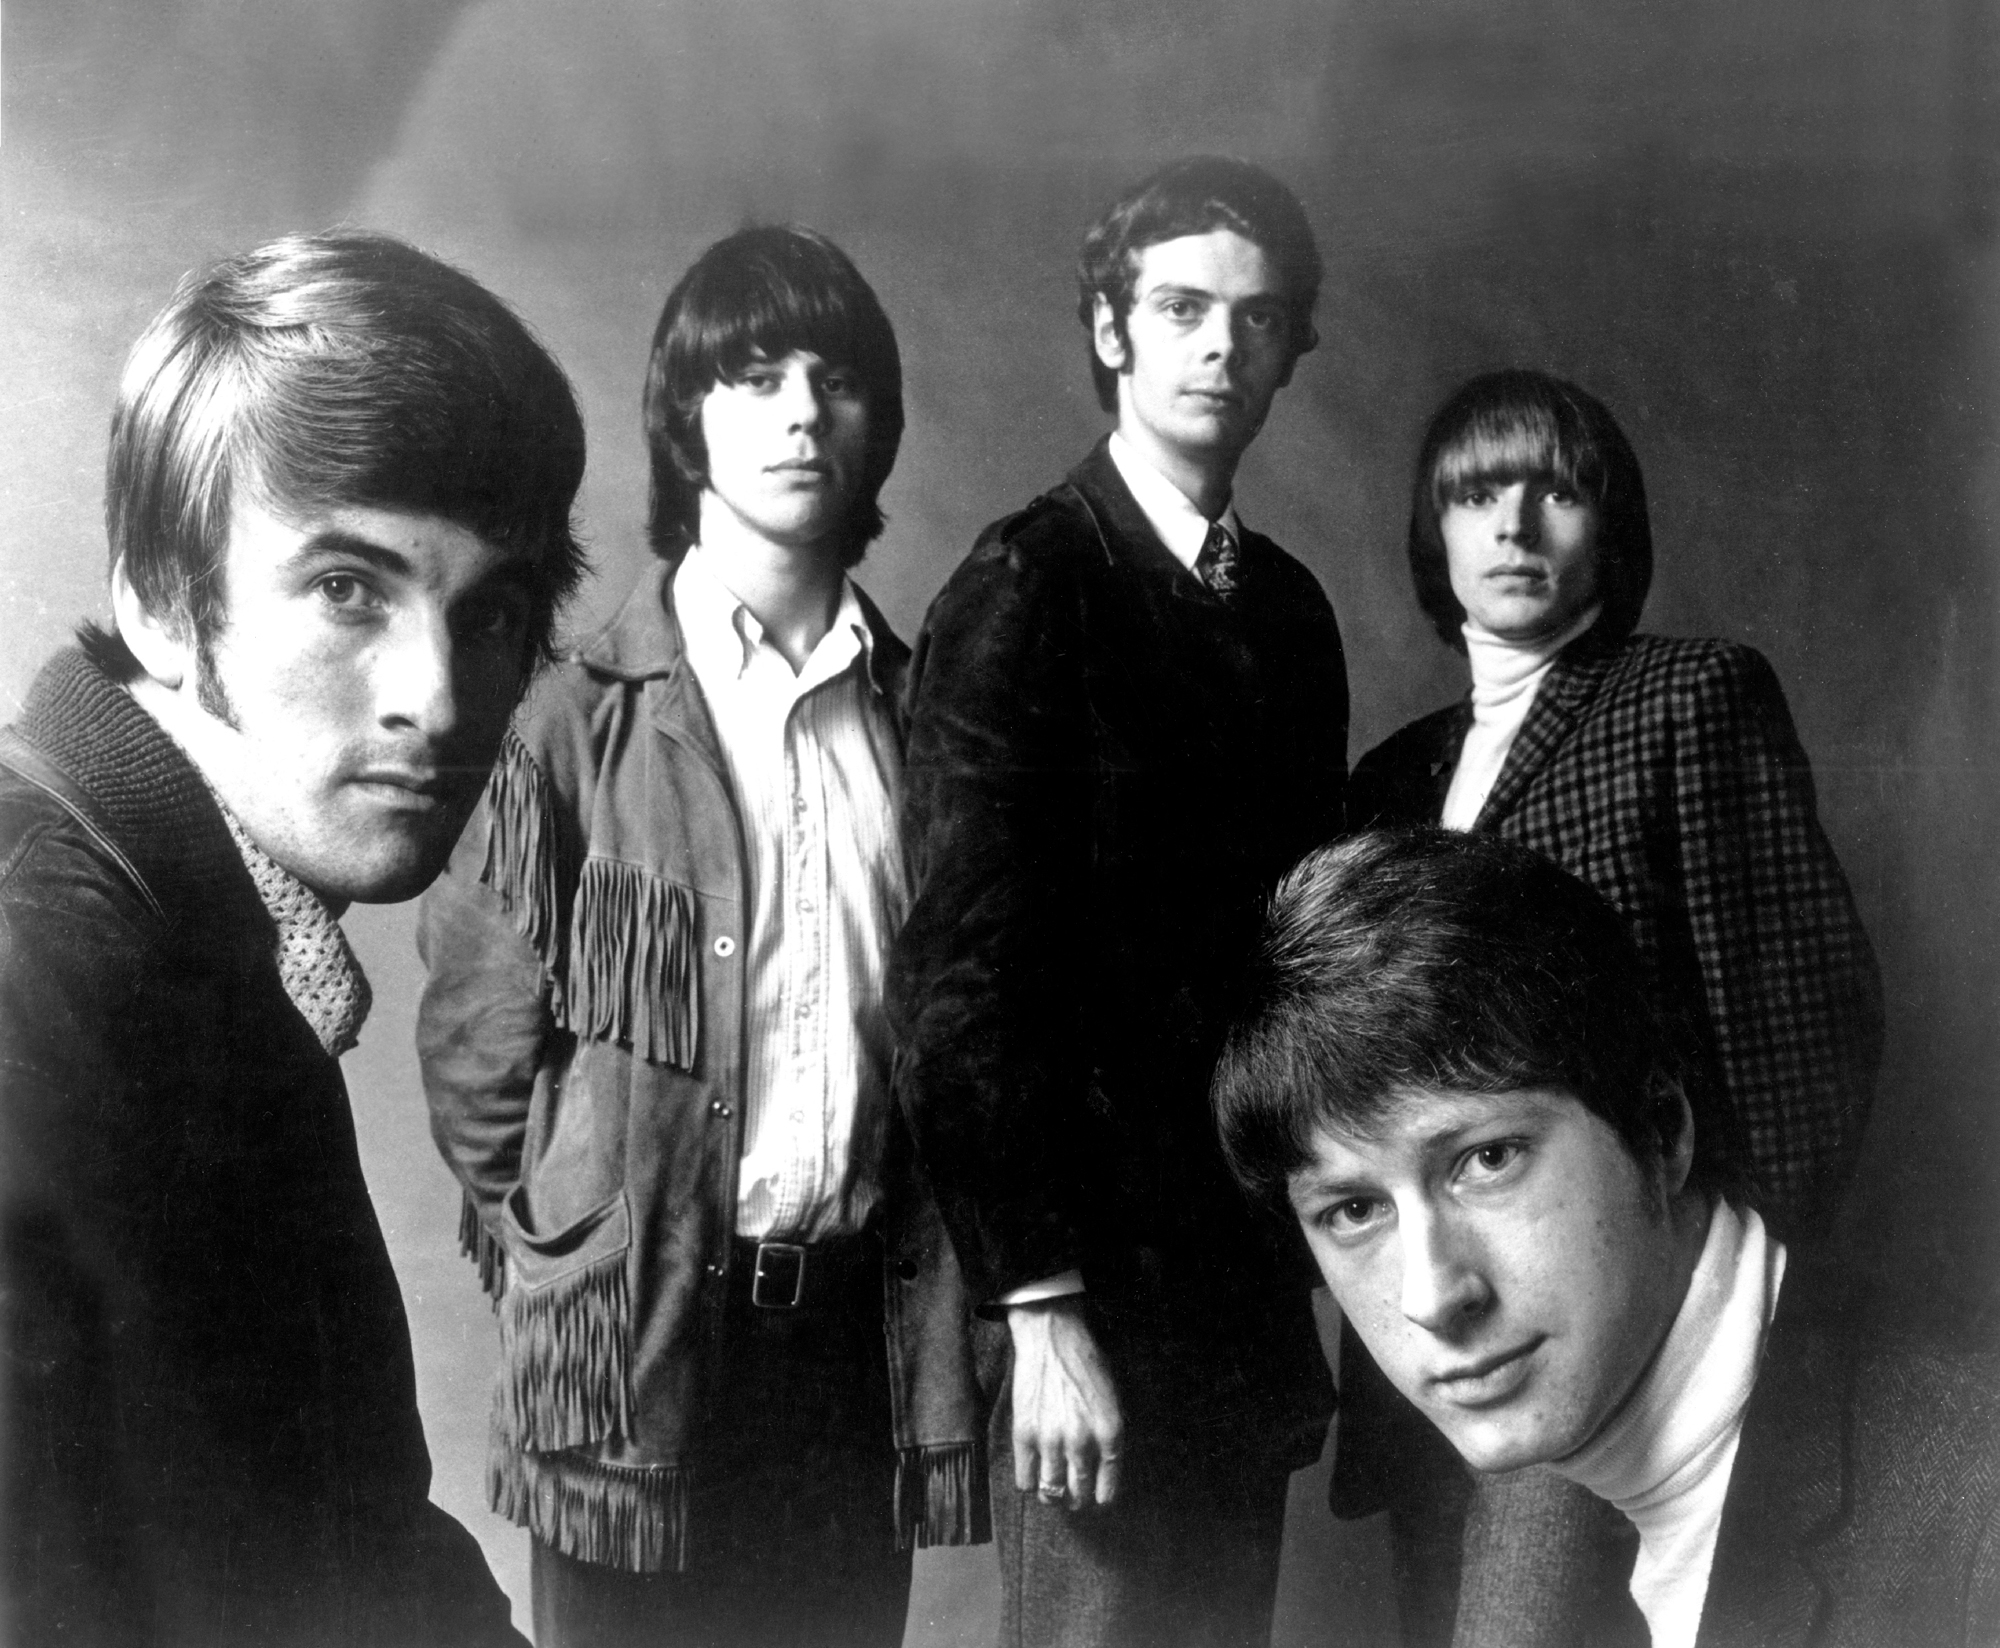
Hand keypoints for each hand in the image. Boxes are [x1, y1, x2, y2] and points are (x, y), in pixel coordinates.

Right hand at [1006, 1295, 1123, 1509]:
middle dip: (1077, 1498)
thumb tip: (1103, 1466)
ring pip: (1051, 1491)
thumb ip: (1109, 1434)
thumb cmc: (1086, 1362)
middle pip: (1079, 1493)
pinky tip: (1032, 1475)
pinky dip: (1029, 1483)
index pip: (1108, 1487)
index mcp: (1111, 1432)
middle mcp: (1083, 1442)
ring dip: (1052, 1495)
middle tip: (1073, 1496)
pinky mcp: (1024, 1434)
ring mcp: (1051, 1440)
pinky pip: (1025, 1479)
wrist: (1052, 1336)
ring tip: (1051, 1491)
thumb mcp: (1113, 1398)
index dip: (1102, 1496)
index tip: (1097, 1497)